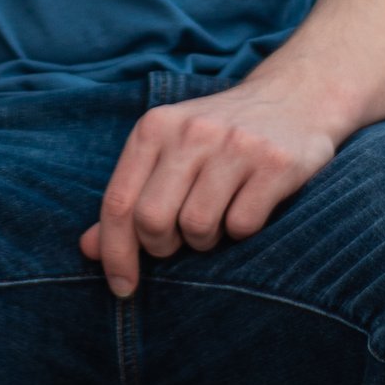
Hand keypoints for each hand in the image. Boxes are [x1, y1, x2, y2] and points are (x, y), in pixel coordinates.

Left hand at [80, 78, 338, 296]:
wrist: (295, 96)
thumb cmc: (219, 136)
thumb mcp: (168, 151)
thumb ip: (130, 196)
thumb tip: (89, 249)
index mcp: (156, 127)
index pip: (119, 202)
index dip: (115, 253)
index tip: (122, 287)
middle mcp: (192, 132)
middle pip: (152, 220)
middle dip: (163, 247)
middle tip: (180, 241)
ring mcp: (235, 145)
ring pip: (198, 227)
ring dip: (206, 240)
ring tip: (218, 217)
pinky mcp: (274, 164)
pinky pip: (242, 226)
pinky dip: (242, 232)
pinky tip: (249, 208)